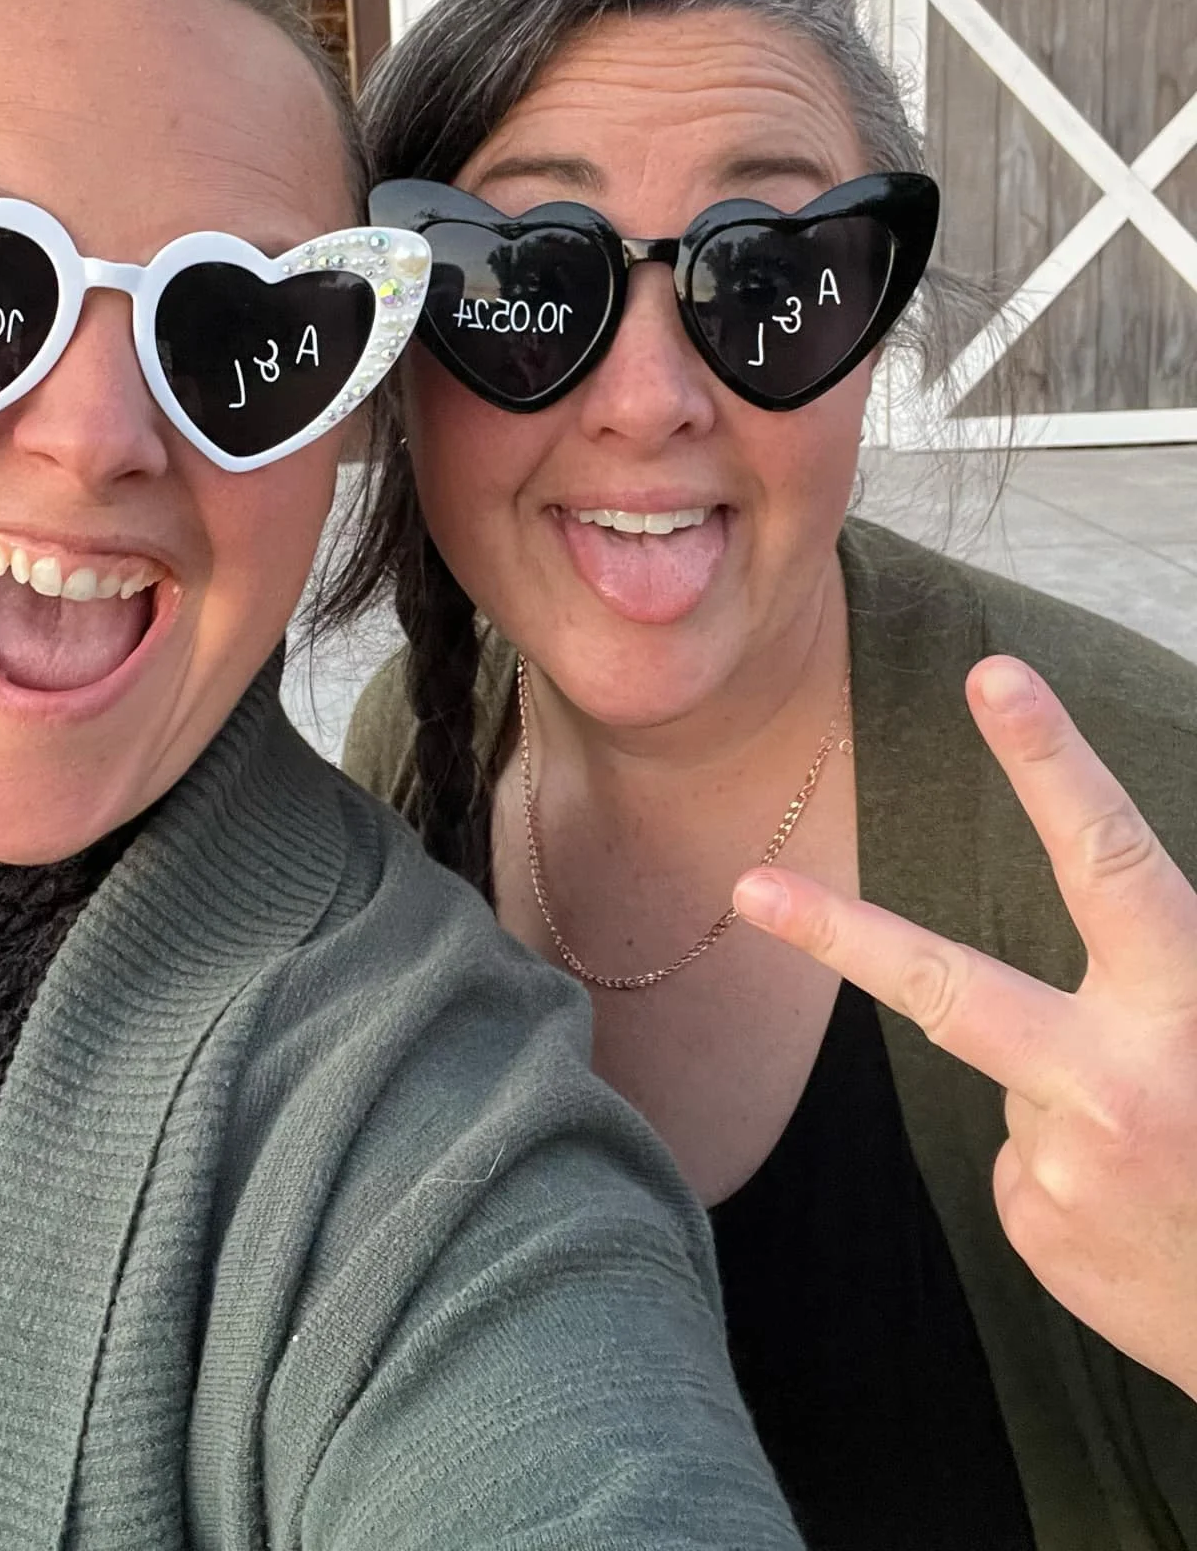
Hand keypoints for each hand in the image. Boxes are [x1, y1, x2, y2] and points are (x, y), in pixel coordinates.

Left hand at [734, 655, 1196, 1398]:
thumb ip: (1157, 974)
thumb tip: (1090, 951)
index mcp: (1186, 1005)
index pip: (1108, 859)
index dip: (1050, 762)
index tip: (990, 677)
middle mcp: (1117, 1081)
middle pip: (950, 987)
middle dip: (840, 934)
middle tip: (748, 889)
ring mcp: (1063, 1162)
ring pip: (1017, 1077)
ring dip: (1073, 1097)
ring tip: (1168, 1158)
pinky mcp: (1035, 1224)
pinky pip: (1024, 1158)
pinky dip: (1068, 1164)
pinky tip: (1138, 1207)